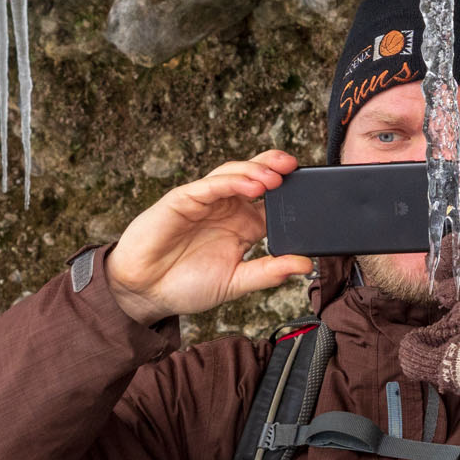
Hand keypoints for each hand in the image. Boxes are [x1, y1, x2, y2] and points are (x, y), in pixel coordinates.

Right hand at [105, 151, 315, 325]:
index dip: (291, 194)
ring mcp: (205, 201)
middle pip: (256, 178)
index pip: (272, 202)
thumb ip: (268, 272)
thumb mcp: (235, 283)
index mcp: (243, 226)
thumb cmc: (185, 286)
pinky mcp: (183, 200)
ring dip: (256, 171)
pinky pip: (209, 185)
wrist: (145, 293)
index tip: (314, 193)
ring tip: (277, 176)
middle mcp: (226, 208)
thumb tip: (306, 264)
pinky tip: (250, 186)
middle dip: (276, 168)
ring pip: (234, 175)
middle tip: (298, 166)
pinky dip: (231, 182)